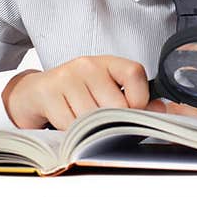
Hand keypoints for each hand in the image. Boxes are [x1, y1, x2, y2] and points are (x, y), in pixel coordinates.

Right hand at [2, 55, 150, 129]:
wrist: (34, 93)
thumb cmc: (75, 94)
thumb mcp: (105, 91)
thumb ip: (134, 100)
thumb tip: (162, 110)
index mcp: (107, 63)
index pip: (135, 74)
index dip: (139, 98)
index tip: (132, 110)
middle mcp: (88, 65)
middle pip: (115, 105)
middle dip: (111, 122)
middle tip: (100, 123)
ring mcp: (67, 77)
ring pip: (92, 118)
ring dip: (88, 130)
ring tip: (81, 122)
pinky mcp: (49, 93)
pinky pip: (70, 125)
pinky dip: (71, 133)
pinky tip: (66, 124)